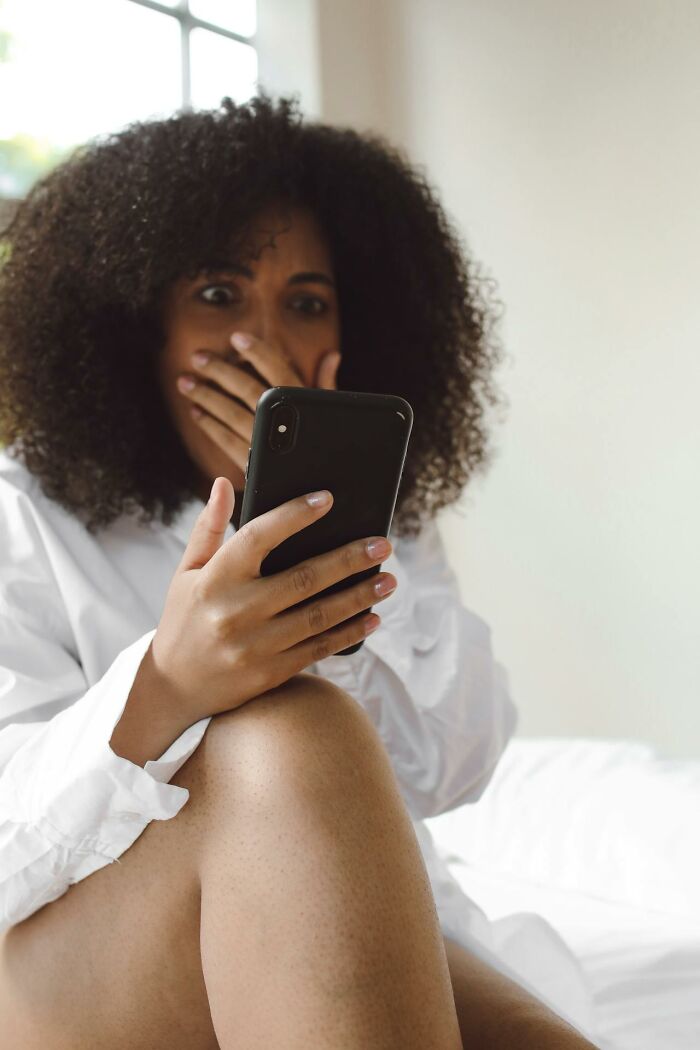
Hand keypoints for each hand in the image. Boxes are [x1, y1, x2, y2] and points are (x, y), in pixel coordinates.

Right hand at [149, 477, 395, 725]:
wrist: (172, 688)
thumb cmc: (184, 619)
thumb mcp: (187, 572)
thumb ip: (209, 528)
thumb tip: (222, 483)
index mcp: (215, 578)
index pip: (258, 536)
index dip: (294, 515)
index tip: (328, 499)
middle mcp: (235, 611)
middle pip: (304, 578)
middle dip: (349, 559)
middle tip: (382, 544)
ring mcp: (255, 645)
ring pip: (319, 615)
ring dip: (359, 596)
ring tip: (388, 580)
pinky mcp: (270, 673)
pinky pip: (319, 648)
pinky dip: (349, 632)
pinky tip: (372, 617)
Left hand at [177, 332, 341, 477]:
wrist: (317, 496)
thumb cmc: (326, 449)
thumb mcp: (332, 416)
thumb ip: (326, 386)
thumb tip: (331, 356)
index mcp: (302, 406)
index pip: (278, 371)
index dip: (257, 352)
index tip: (237, 338)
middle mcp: (281, 423)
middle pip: (247, 389)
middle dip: (220, 371)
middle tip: (198, 357)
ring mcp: (263, 445)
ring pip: (231, 413)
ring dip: (206, 396)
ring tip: (186, 382)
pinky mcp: (251, 466)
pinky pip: (225, 441)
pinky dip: (210, 425)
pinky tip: (196, 412)